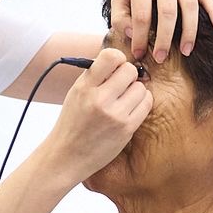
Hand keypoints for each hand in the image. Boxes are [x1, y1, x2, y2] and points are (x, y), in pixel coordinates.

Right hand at [46, 48, 151, 180]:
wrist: (66, 156)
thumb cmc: (73, 122)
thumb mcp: (76, 93)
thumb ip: (95, 76)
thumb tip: (120, 61)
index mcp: (84, 87)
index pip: (111, 56)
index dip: (118, 59)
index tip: (116, 67)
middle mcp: (99, 99)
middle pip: (130, 70)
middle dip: (129, 75)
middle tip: (122, 85)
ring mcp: (114, 115)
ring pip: (141, 88)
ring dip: (136, 91)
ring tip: (124, 100)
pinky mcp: (126, 129)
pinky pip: (146, 104)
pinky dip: (141, 103)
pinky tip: (131, 109)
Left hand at [110, 0, 212, 63]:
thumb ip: (120, 17)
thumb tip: (133, 36)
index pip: (141, 14)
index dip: (140, 37)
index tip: (139, 53)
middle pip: (168, 12)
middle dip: (165, 39)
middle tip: (161, 58)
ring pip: (190, 5)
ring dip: (190, 31)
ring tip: (186, 51)